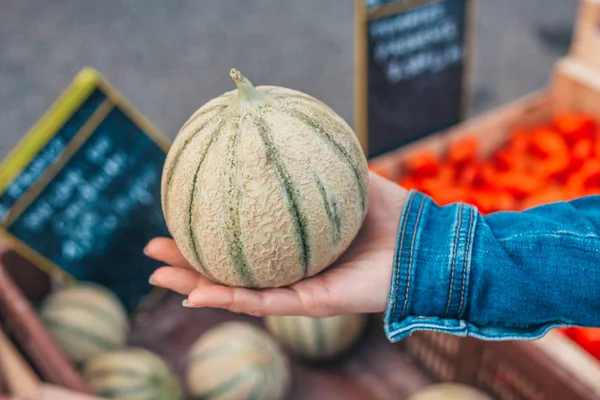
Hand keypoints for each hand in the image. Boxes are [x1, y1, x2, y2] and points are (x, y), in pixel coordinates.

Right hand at [145, 171, 407, 317]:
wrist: (424, 246)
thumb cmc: (391, 213)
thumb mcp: (347, 176)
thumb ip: (316, 159)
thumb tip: (283, 126)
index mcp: (292, 243)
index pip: (241, 238)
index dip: (207, 231)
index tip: (176, 218)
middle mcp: (290, 268)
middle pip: (229, 267)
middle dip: (189, 262)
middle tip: (154, 252)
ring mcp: (297, 290)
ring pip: (236, 291)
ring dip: (195, 285)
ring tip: (158, 278)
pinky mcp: (311, 304)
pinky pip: (262, 304)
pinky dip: (228, 298)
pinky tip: (196, 293)